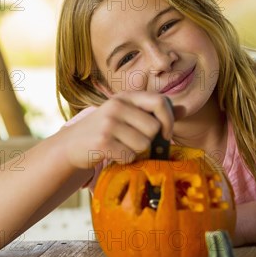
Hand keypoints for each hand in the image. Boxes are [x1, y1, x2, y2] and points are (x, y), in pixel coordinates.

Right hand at [60, 92, 176, 168]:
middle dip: (149, 141)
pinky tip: (113, 155)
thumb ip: (155, 112)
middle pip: (154, 128)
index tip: (166, 134)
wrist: (72, 145)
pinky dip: (124, 160)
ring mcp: (108, 123)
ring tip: (121, 147)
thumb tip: (183, 109)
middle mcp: (117, 105)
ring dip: (136, 152)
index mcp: (127, 96)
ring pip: (143, 145)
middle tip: (132, 142)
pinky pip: (129, 156)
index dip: (169, 120)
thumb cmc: (106, 131)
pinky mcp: (101, 142)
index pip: (160, 101)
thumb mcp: (129, 115)